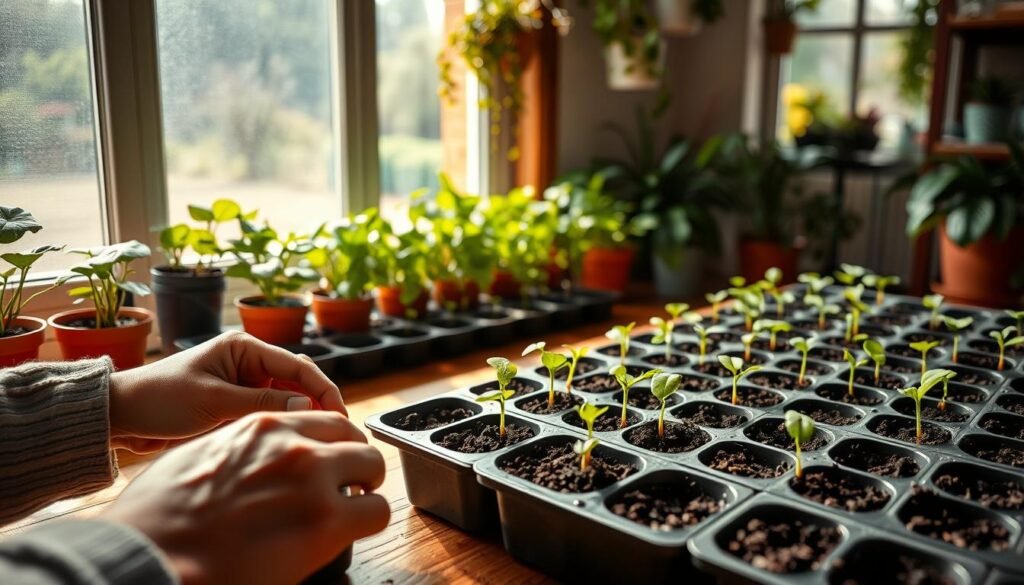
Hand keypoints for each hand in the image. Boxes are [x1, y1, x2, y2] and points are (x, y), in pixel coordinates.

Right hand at [102, 411, 388, 584]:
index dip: (333, 444)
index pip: (325, 419)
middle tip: (347, 489)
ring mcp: (313, 480)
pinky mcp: (325, 521)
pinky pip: (377, 512)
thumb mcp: (200, 455)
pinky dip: (369, 521)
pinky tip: (350, 534)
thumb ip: (241, 447)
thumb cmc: (158, 516)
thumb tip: (256, 459)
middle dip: (356, 464)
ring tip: (351, 512)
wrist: (148, 555)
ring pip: (374, 468)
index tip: (334, 463)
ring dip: (366, 490)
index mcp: (263, 426)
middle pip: (356, 439)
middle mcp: (294, 445)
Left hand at [109, 331, 344, 452]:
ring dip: (297, 418)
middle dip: (316, 405)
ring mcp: (242, 385)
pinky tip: (289, 442)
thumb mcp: (214, 401)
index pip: (297, 366)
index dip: (323, 389)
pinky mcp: (234, 406)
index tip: (340, 414)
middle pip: (296, 383)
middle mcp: (247, 363)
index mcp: (244, 348)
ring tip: (315, 440)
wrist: (122, 416)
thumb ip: (262, 405)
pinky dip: (278, 427)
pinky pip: (267, 415)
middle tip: (334, 432)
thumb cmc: (161, 399)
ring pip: (284, 402)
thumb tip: (307, 409)